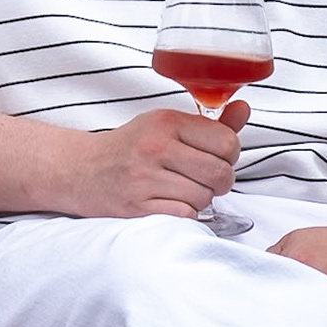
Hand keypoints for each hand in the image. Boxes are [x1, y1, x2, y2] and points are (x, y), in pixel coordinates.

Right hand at [62, 103, 247, 218]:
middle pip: (221, 173)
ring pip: (205, 198)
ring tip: (182, 189)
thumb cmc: (131, 148)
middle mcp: (155, 147)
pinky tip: (171, 203)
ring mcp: (145, 178)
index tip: (215, 156)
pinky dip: (185, 214)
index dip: (229, 154)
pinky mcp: (138, 207)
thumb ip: (210, 123)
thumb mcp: (166, 125)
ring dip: (200, 199)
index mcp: (166, 122)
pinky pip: (186, 216)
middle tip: (203, 178)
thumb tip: (244, 109)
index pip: (227, 142)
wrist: (81, 170)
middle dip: (220, 181)